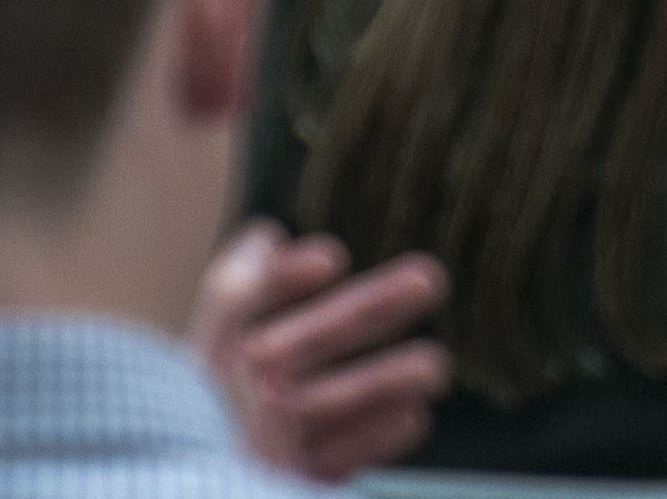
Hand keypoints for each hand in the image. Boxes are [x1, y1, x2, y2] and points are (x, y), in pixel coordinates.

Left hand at [192, 223, 448, 482]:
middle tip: (430, 279)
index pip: (257, 308)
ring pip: (341, 401)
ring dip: (390, 377)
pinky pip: (341, 457)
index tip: (334, 258)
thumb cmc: (188, 441)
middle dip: (374, 310)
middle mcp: (247, 404)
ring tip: (435, 366)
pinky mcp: (291, 483)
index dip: (289, 277)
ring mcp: (272, 446)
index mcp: (218, 369)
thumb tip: (265, 235)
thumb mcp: (210, 365)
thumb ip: (234, 300)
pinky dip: (377, 437)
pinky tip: (412, 418)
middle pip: (319, 345)